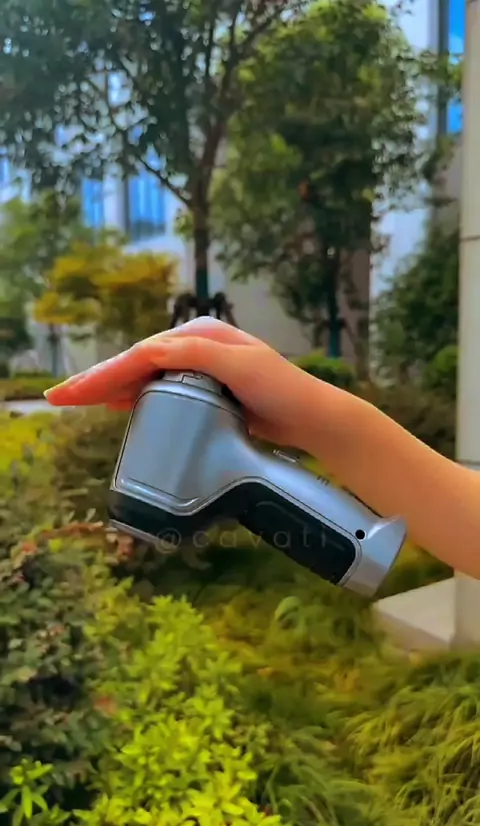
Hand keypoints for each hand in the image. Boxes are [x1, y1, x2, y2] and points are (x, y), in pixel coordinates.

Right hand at [44, 318, 324, 448]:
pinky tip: (119, 406)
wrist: (311, 417)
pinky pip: (160, 392)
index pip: (143, 353)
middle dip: (98, 379)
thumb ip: (196, 355)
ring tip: (78, 400)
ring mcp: (200, 370)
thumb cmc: (281, 389)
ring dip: (112, 388)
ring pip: (144, 377)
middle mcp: (197, 347)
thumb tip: (150, 351)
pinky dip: (135, 397)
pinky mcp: (206, 392)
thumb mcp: (240, 364)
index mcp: (201, 335)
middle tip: (61, 397)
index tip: (74, 392)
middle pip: (137, 363)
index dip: (106, 372)